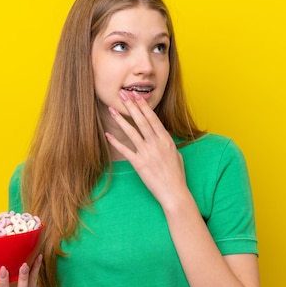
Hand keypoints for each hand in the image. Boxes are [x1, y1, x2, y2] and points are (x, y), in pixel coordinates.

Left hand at [105, 90, 188, 207]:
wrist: (174, 192)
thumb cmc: (176, 175)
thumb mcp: (176, 154)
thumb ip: (167, 143)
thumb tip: (161, 135)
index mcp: (166, 140)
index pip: (153, 119)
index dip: (144, 106)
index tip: (137, 96)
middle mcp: (156, 144)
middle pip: (141, 121)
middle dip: (131, 106)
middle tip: (123, 94)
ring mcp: (147, 153)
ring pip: (132, 132)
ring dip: (121, 119)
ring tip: (112, 109)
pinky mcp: (139, 164)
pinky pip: (125, 150)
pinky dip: (116, 142)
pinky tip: (108, 134)